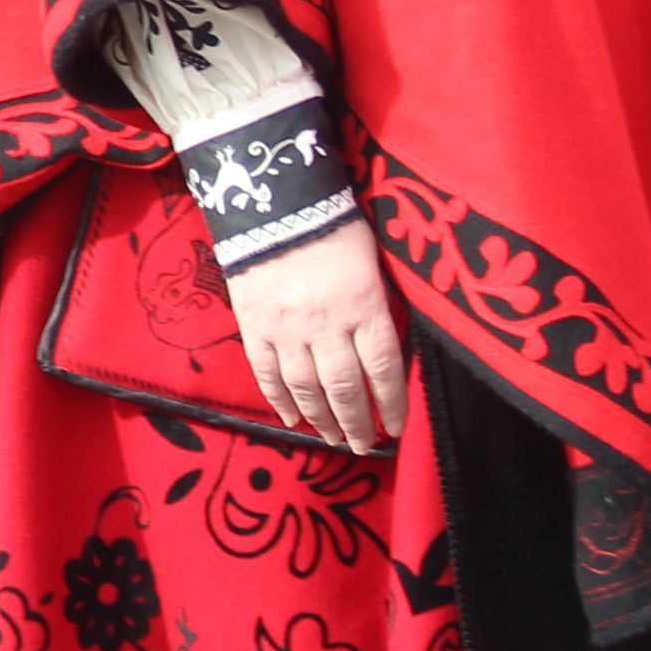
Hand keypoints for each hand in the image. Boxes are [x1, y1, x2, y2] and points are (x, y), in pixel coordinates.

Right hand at [226, 220, 407, 450]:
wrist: (273, 204)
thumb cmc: (333, 226)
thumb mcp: (370, 264)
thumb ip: (376, 308)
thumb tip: (383, 353)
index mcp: (363, 307)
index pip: (384, 369)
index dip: (391, 404)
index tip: (395, 428)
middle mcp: (327, 325)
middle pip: (345, 388)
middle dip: (357, 423)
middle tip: (363, 445)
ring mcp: (287, 329)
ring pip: (307, 389)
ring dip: (322, 420)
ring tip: (333, 438)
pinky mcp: (255, 326)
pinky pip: (268, 373)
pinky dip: (280, 401)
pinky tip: (292, 419)